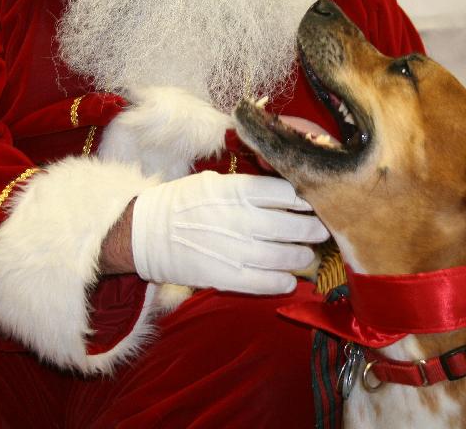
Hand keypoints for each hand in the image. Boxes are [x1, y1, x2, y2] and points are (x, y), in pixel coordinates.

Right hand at [131, 171, 328, 293]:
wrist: (145, 232)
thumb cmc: (181, 202)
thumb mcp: (213, 181)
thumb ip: (247, 187)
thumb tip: (283, 192)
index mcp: (235, 190)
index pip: (284, 193)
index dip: (304, 199)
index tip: (312, 204)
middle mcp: (239, 218)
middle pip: (290, 224)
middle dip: (311, 229)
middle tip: (320, 231)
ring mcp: (232, 249)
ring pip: (282, 256)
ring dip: (301, 257)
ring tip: (306, 255)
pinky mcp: (224, 276)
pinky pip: (263, 282)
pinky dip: (281, 282)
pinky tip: (288, 280)